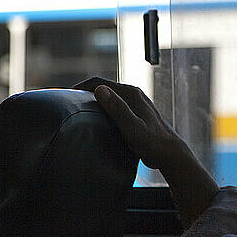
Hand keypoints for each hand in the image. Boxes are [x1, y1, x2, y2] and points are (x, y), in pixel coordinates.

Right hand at [73, 77, 218, 224]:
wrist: (170, 154)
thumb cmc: (153, 143)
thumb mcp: (131, 127)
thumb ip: (117, 108)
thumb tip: (99, 89)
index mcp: (131, 93)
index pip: (99, 82)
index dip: (81, 86)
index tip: (66, 94)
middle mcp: (134, 94)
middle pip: (104, 88)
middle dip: (86, 92)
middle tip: (69, 103)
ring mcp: (136, 103)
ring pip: (111, 97)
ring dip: (95, 100)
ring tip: (80, 110)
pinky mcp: (137, 113)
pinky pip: (116, 106)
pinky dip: (104, 109)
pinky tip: (98, 120)